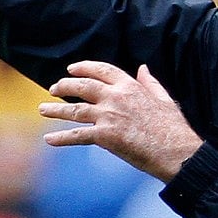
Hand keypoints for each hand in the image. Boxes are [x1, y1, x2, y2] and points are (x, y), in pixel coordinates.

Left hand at [40, 62, 202, 181]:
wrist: (175, 150)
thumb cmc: (173, 127)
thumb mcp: (163, 98)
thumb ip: (150, 82)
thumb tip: (143, 68)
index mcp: (130, 86)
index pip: (101, 70)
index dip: (83, 68)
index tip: (71, 69)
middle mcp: (116, 97)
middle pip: (82, 86)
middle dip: (65, 86)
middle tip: (53, 88)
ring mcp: (109, 116)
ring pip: (75, 110)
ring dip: (56, 110)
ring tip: (42, 109)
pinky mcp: (105, 136)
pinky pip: (77, 136)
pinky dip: (61, 138)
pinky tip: (49, 139)